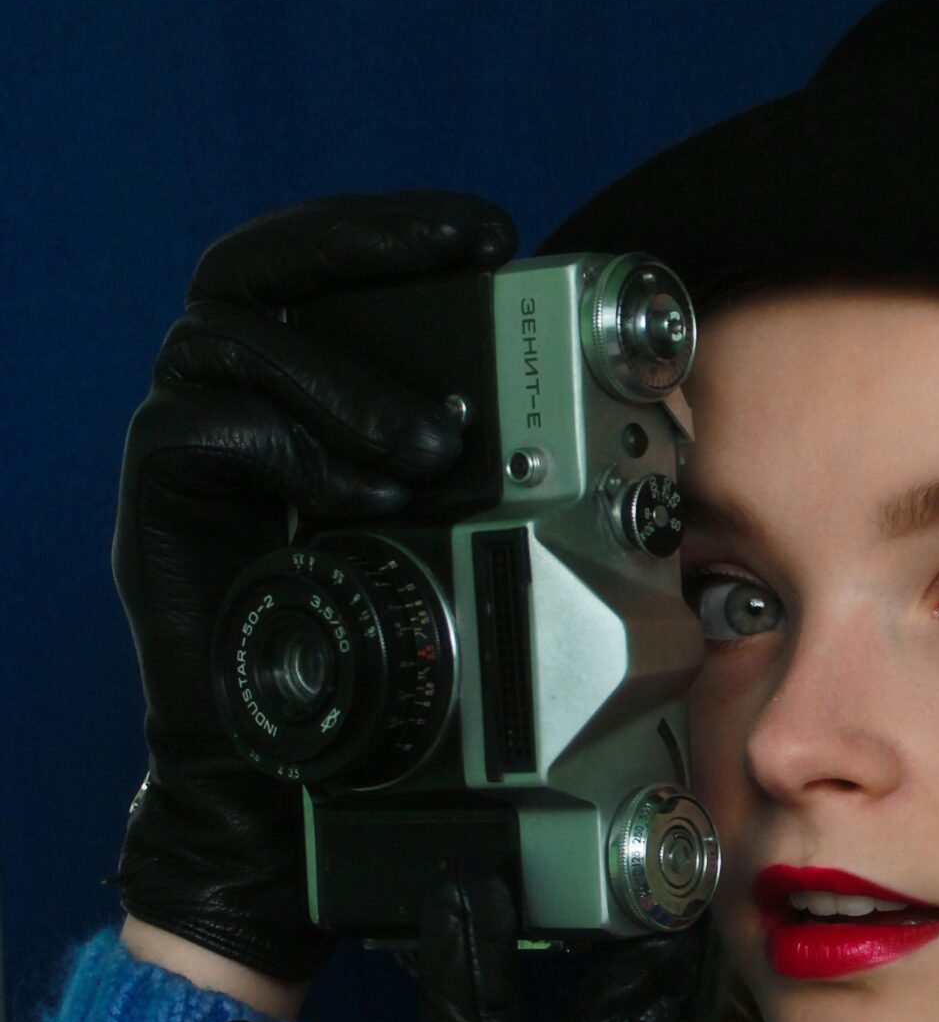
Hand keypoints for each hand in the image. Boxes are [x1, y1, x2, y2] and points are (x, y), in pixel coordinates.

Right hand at [112, 189, 516, 983]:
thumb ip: (568, 507)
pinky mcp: (161, 505)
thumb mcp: (499, 569)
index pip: (336, 267)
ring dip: (342, 374)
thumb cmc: (403, 670)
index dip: (399, 228)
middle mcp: (252, 403)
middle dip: (360, 246)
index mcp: (323, 397)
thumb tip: (694, 473)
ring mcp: (203, 450)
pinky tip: (359, 502)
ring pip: (231, 339)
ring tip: (429, 443)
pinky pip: (198, 431)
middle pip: (265, 270)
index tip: (491, 231)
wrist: (305, 793)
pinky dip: (284, 449)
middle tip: (460, 261)